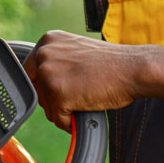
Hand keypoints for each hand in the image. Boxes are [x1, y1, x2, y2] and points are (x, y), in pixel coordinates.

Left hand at [21, 30, 144, 131]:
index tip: (63, 89)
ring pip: (46, 106)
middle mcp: (43, 53)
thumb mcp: (75, 51)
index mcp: (48, 40)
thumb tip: (40, 82)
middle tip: (78, 95)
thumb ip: (56, 60)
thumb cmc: (110, 63)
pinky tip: (86, 109)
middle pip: (36, 89)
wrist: (132, 69)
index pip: (31, 71)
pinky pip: (58, 119)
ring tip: (84, 100)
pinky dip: (71, 122)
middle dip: (54, 99)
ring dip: (63, 111)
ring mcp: (49, 73)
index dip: (47, 85)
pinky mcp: (58, 94)